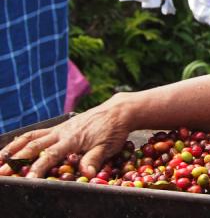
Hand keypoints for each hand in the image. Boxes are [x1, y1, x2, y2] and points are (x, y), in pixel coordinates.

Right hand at [0, 93, 133, 177]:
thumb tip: (87, 174)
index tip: (28, 179)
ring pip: (30, 138)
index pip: (51, 155)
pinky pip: (36, 132)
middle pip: (33, 146)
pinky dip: (22, 140)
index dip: (39, 167)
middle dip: (15, 160)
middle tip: (1, 172)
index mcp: (72, 140)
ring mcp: (58, 129)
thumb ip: (94, 159)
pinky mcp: (59, 127)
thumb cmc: (113, 131)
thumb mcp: (107, 147)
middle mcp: (61, 133)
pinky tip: (13, 147)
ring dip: (12, 148)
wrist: (117, 111)